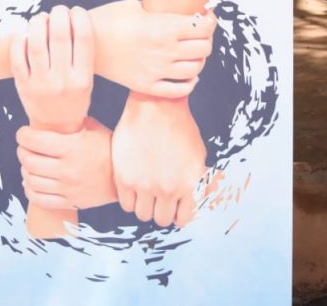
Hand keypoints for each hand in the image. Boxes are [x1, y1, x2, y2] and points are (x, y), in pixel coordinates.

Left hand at [10, 5, 93, 133]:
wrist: (55, 129)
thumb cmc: (73, 98)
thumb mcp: (87, 80)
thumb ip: (82, 55)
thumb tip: (70, 19)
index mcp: (83, 78)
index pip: (84, 38)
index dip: (80, 17)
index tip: (77, 11)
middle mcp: (62, 81)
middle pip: (59, 37)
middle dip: (59, 15)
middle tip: (59, 10)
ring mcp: (40, 84)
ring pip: (35, 44)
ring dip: (38, 23)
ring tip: (41, 18)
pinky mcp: (23, 85)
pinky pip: (17, 58)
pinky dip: (19, 41)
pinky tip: (25, 34)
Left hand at [16, 118, 116, 210]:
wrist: (125, 178)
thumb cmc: (108, 150)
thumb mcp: (93, 129)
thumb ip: (71, 123)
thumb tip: (51, 115)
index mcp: (72, 147)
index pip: (34, 140)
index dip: (23, 135)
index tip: (23, 133)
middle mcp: (67, 169)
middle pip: (29, 161)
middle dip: (22, 151)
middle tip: (24, 147)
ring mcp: (67, 187)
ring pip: (31, 180)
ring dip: (25, 170)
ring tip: (28, 164)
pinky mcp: (69, 201)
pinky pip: (40, 199)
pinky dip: (30, 190)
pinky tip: (32, 182)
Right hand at [90, 0, 215, 98]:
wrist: (83, 43)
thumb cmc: (106, 21)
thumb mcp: (134, 5)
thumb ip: (157, 7)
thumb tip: (171, 4)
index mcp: (163, 28)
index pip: (204, 28)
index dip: (210, 22)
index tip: (207, 18)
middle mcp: (164, 51)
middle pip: (204, 49)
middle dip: (207, 40)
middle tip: (201, 34)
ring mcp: (156, 70)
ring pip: (195, 69)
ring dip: (199, 60)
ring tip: (193, 53)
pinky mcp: (146, 85)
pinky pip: (179, 89)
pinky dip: (189, 82)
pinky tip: (187, 74)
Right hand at [111, 92, 206, 227]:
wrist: (155, 106)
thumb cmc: (179, 128)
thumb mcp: (199, 155)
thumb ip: (200, 182)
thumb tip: (201, 202)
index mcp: (190, 185)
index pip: (183, 219)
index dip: (178, 214)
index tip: (174, 207)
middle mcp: (169, 189)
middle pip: (162, 219)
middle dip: (161, 210)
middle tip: (159, 197)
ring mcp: (145, 185)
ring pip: (143, 215)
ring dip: (145, 206)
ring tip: (146, 191)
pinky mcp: (124, 178)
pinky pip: (126, 204)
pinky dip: (130, 199)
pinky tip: (134, 185)